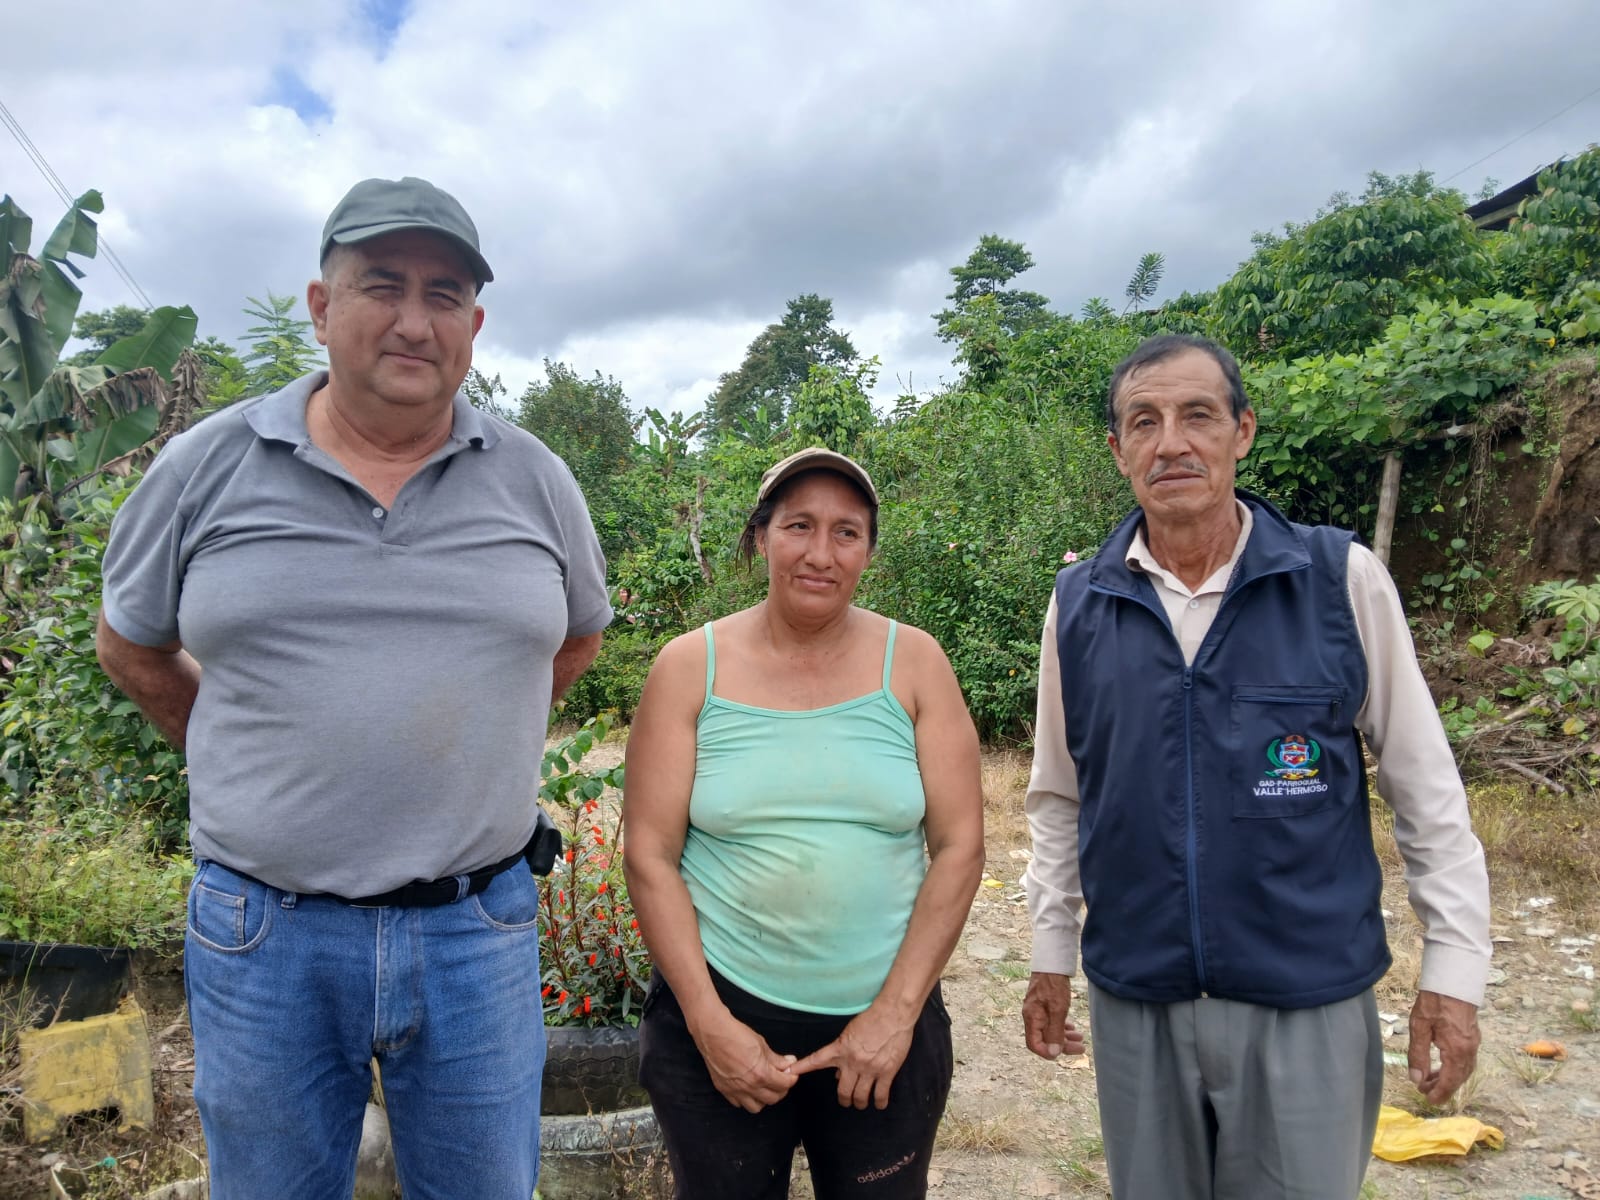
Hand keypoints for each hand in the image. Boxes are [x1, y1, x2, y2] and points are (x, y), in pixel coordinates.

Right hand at [692, 1010, 798, 1112]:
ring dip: (763, 1098)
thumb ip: (776, 1058)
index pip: (784, 1085)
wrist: (713, 1033)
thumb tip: (789, 1063)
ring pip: (756, 1107)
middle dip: (780, 1090)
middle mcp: (749, 1086)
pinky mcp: (724, 1090)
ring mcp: (735, 1090)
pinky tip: (747, 1088)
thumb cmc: (736, 1035)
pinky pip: (739, 1104)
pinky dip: (746, 1099)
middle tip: (780, 1080)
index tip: (791, 1075)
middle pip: (773, 1099)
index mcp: (761, 1074)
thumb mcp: (761, 1044)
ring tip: (764, 1087)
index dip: (791, 1079)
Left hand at [791, 1005, 913, 1109]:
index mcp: (841, 1049)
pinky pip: (880, 1094)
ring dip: (859, 1103)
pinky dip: (879, 1103)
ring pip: (860, 1096)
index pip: (816, 1060)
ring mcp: (870, 1069)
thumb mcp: (850, 1033)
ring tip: (861, 1103)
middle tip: (846, 1101)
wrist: (892, 1013)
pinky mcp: (887, 1072)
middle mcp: (853, 1062)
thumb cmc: (871, 1018)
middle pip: (843, 1091)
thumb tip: (839, 1075)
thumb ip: (842, 1052)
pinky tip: (879, 1104)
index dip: (802, 1068)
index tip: (788, 1074)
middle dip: (844, 1100)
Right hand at [1023, 972, 1085, 1060]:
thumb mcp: (1058, 1010)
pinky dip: (1061, 1027)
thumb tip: (1053, 1053)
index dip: (1047, 1052)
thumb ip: (1055, 1032)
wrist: (1052, 963)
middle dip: (1062, 1045)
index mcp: (1031, 1019)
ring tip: (1080, 1038)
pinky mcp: (1043, 1005)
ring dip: (1064, 1036)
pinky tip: (1071, 1027)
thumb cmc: (1054, 985)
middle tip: (1081, 1047)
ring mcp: (1037, 1010)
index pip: (1034, 1044)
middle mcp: (1032, 1016)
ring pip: (1049, 1030)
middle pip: (1044, 1039)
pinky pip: (1051, 1022)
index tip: (1062, 1054)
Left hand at [1407, 989, 1479, 1104]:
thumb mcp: (1419, 1027)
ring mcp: (1474, 1043)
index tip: (1428, 1100)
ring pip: (1464, 1069)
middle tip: (1425, 1090)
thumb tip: (1416, 1079)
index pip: (1450, 1081)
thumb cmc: (1434, 1001)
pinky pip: (1466, 1060)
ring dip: (1449, 1078)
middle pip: (1458, 1078)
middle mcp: (1469, 1050)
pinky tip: (1443, 1065)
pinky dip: (1455, 1068)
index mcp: (1457, 1050)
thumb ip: (1418, 1055)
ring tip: (1431, 1080)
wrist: (1453, 980)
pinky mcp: (1473, 1036)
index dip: (1439, 1093)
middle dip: (1442, 1087)